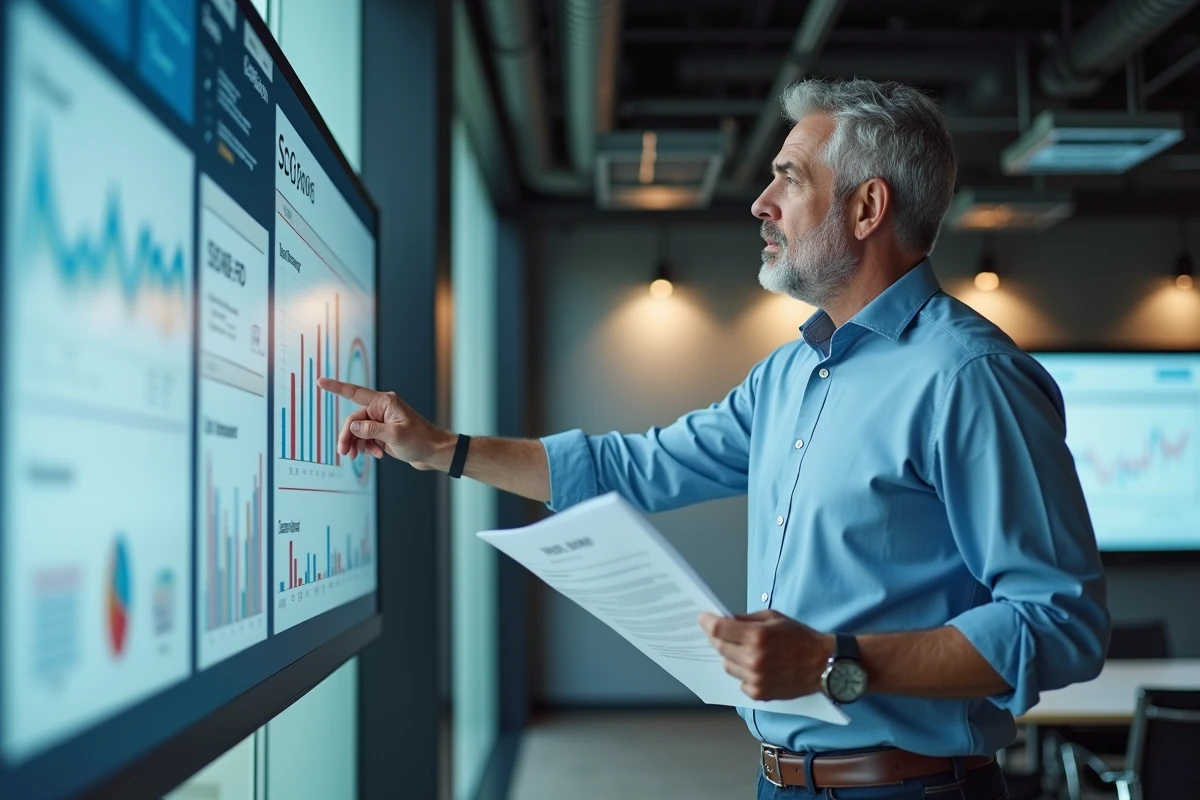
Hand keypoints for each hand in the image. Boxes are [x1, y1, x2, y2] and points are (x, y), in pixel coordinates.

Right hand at [317, 378, 453, 469]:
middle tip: (344, 452)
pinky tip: (377, 455)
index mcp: (384, 402)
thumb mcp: (394, 436)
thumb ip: (370, 430)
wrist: (433, 452)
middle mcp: (381, 409)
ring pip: (358, 431)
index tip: (320, 382)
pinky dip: (367, 448)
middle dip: (348, 436)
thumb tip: (352, 426)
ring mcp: (382, 422)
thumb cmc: (420, 440)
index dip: (336, 387)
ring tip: (361, 457)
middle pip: (354, 420)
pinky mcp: (383, 433)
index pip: (355, 393)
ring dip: (357, 444)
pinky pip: (366, 439)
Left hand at [698, 610, 834, 700]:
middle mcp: (753, 659)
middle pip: (719, 647)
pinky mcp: (759, 693)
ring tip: (748, 652)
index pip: (718, 629)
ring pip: (727, 665)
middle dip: (719, 638)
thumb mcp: (773, 618)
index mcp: (757, 636)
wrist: (823, 664)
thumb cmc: (800, 637)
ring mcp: (755, 678)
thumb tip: (724, 620)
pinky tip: (758, 667)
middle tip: (724, 633)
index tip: (703, 618)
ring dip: (732, 657)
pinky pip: (739, 681)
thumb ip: (746, 619)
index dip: (707, 622)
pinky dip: (744, 673)